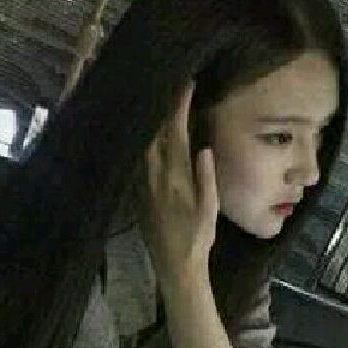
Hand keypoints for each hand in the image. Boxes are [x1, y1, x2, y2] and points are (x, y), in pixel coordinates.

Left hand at [139, 83, 218, 289]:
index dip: (179, 106)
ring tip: (152, 99)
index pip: (175, 132)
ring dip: (149, 121)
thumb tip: (204, 148)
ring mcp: (142, 184)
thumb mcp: (210, 209)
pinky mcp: (137, 193)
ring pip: (142, 143)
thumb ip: (206, 178)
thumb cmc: (198, 238)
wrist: (174, 264)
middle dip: (160, 106)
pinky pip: (137, 158)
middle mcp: (154, 176)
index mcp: (175, 177)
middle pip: (154, 132)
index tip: (185, 84)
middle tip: (165, 82)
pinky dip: (141, 140)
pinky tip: (143, 131)